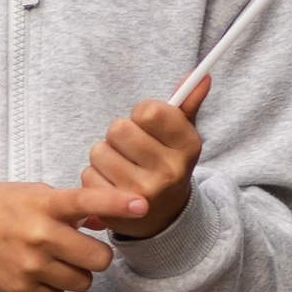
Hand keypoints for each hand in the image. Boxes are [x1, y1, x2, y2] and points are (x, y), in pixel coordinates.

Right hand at [0, 181, 113, 291]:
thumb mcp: (33, 194)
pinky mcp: (20, 290)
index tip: (141, 205)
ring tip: (58, 262)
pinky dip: (55, 289)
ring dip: (77, 274)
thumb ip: (69, 206)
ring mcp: (30, 266)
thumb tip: (103, 221)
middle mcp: (39, 235)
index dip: (117, 204)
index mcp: (44, 205)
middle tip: (83, 250)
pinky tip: (39, 275)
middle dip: (96, 255)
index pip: (88, 202)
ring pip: (83, 282)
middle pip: (99, 258)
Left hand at [78, 74, 205, 243]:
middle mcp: (169, 171)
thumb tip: (202, 76)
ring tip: (121, 165)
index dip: (141, 113)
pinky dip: (95, 175)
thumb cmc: (166, 162)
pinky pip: (89, 174)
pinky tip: (112, 183)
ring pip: (100, 150)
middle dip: (119, 134)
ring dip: (105, 154)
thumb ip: (187, 103)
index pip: (149, 111)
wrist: (163, 215)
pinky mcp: (117, 208)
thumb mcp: (181, 135)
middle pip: (119, 129)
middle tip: (131, 147)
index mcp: (188, 147)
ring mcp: (143, 192)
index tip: (147, 124)